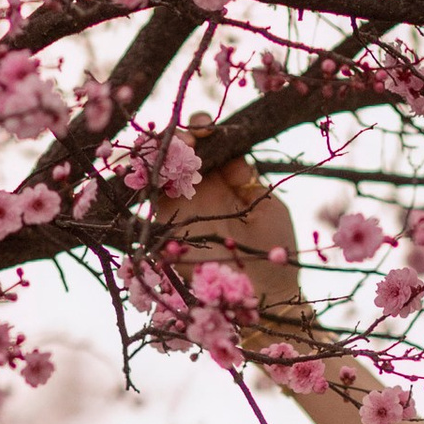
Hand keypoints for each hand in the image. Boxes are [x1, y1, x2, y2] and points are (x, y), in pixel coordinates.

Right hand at [162, 143, 311, 349]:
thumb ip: (247, 180)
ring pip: (164, 169)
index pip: (213, 145)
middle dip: (182, 136)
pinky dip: (147, 177)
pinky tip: (152, 164)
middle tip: (188, 135)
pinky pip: (150, 197)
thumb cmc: (276, 253)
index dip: (207, 131)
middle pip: (184, 152)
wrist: (265, 295)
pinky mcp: (168, 227)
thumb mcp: (268, 207)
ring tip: (171, 144)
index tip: (208, 128)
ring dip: (163, 152)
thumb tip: (232, 156)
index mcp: (230, 181)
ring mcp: (184, 208)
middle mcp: (204, 191)